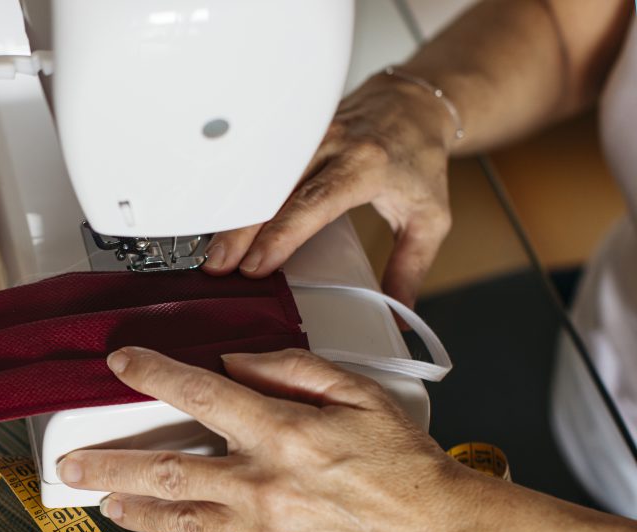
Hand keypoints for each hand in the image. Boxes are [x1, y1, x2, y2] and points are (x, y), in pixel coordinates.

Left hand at [57, 347, 479, 531]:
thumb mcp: (358, 394)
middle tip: (73, 463)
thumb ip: (293, 370)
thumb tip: (238, 361)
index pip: (200, 395)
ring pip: (177, 520)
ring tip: (102, 501)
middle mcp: (263, 485)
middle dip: (110, 463)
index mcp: (284, 433)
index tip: (123, 364)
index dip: (153, 375)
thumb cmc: (404, 464)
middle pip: (167, 471)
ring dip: (131, 509)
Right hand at [201, 72, 456, 307]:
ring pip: (260, 177)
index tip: (256, 265)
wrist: (412, 105)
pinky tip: (221, 222)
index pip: (314, 202)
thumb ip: (411, 267)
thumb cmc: (418, 159)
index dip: (281, 235)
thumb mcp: (429, 217)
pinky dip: (239, 195)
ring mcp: (307, 136)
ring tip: (213, 252)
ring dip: (234, 215)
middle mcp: (332, 145)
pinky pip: (260, 167)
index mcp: (366, 166)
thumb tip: (400, 315)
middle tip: (219, 267)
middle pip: (275, 191)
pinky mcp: (292, 136)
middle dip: (242, 231)